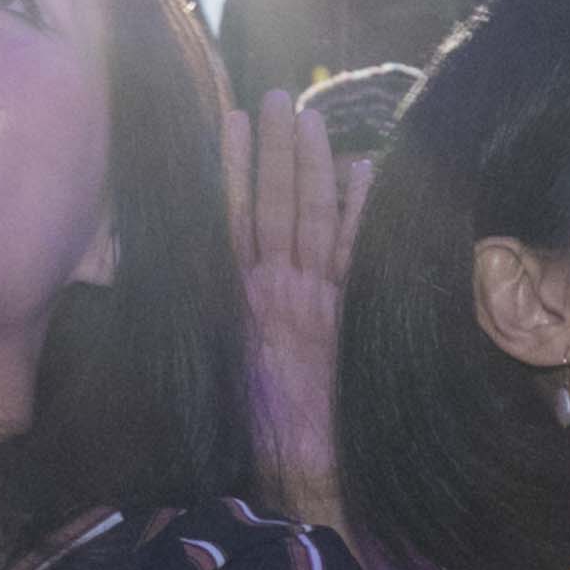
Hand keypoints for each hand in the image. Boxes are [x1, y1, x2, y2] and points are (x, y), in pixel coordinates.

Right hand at [225, 85, 367, 532]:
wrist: (297, 473)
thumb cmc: (249, 432)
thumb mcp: (215, 365)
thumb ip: (215, 315)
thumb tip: (205, 271)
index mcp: (231, 300)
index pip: (228, 215)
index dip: (229, 165)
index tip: (228, 118)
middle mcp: (271, 290)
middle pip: (272, 202)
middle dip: (274, 147)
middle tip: (276, 96)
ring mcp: (312, 299)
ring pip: (310, 216)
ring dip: (311, 162)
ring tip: (309, 115)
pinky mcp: (344, 317)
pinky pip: (352, 251)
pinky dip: (359, 210)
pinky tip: (364, 171)